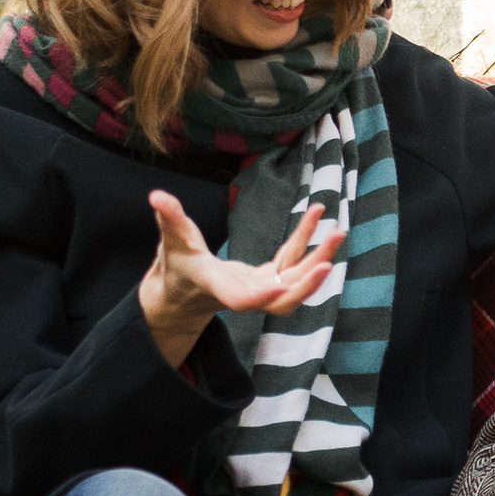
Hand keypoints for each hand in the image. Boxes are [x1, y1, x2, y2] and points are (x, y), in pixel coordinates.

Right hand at [137, 192, 341, 369]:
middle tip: (329, 261)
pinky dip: (306, 241)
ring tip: (338, 232)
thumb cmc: (176, 266)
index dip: (260, 296)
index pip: (241, 300)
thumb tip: (156, 195)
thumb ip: (169, 219)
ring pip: (295, 281)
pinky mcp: (269, 280)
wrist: (186, 291)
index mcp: (219, 287)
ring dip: (318, 259)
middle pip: (282, 299)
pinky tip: (318, 214)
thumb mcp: (171, 241)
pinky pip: (293, 262)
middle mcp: (245, 294)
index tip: (280, 287)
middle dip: (306, 284)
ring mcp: (260, 289)